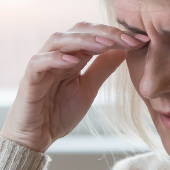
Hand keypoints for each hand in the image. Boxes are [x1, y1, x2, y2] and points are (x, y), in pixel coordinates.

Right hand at [0, 22, 148, 152]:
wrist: (35, 139)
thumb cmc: (57, 113)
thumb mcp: (88, 89)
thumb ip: (102, 68)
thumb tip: (124, 49)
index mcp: (72, 56)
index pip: (94, 35)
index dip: (116, 35)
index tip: (141, 41)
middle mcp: (56, 55)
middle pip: (78, 30)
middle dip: (104, 33)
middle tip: (128, 39)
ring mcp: (41, 65)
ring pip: (58, 40)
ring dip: (82, 40)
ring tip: (104, 44)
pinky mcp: (28, 80)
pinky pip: (39, 63)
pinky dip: (54, 59)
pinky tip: (72, 61)